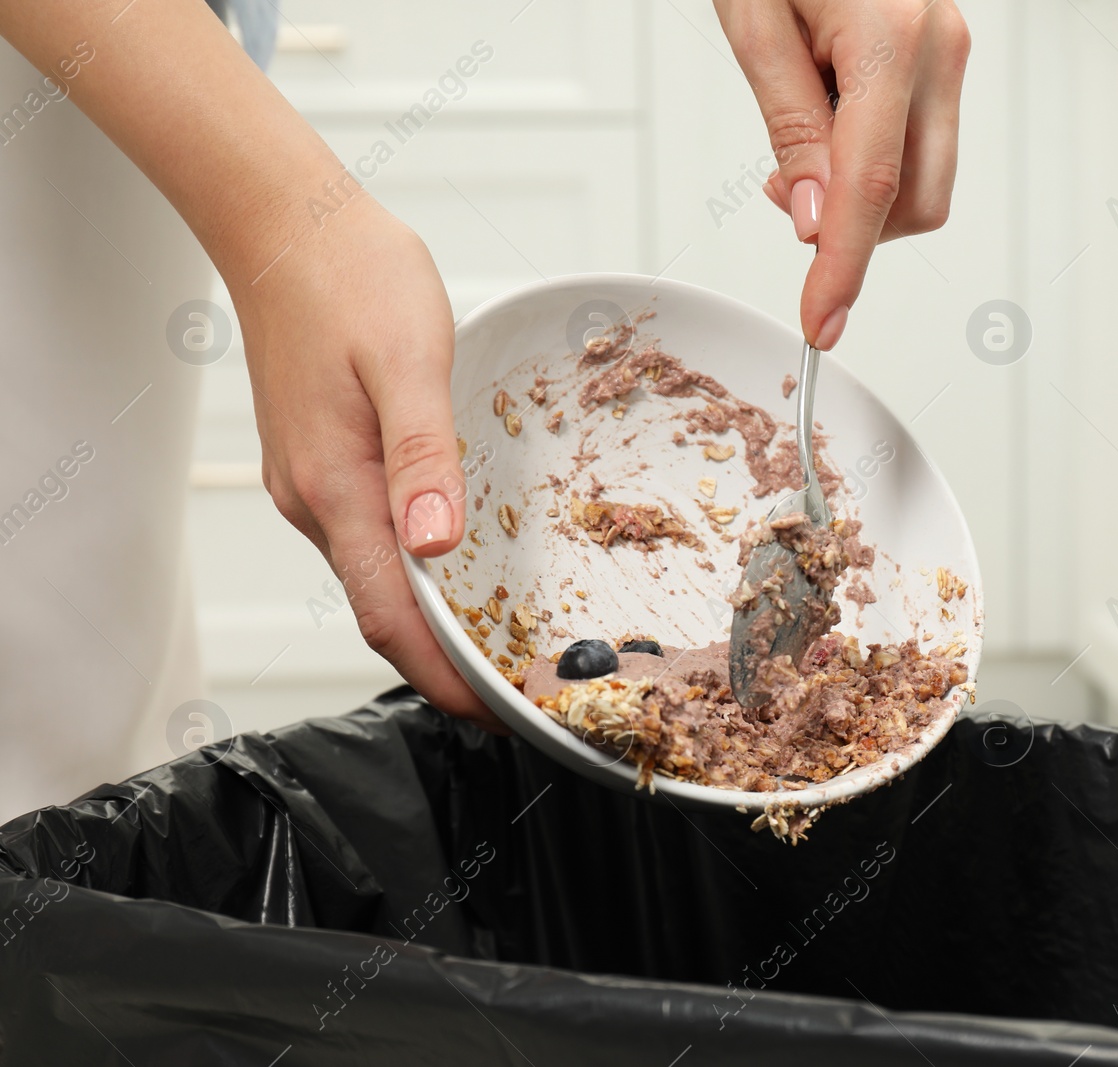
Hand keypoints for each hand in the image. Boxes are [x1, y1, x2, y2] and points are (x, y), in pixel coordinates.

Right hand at [229, 200, 505, 734]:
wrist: (287, 228)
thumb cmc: (351, 279)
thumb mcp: (408, 359)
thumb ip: (424, 456)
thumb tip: (435, 544)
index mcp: (337, 485)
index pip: (390, 614)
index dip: (440, 674)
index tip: (492, 712)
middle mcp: (315, 499)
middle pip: (382, 611)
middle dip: (443, 662)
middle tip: (513, 691)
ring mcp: (311, 484)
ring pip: (373, 579)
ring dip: (428, 622)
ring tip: (494, 643)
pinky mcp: (319, 464)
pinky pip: (367, 542)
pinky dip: (410, 576)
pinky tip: (451, 573)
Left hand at [714, 0, 970, 349]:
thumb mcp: (754, 22)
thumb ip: (789, 126)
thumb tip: (810, 219)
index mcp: (892, 37)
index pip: (871, 188)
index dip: (843, 269)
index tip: (820, 323)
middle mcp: (940, 49)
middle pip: (916, 201)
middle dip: (855, 229)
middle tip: (779, 190)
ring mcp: (951, 52)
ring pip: (925, 181)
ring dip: (863, 195)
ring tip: (800, 135)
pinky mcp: (945, 55)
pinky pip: (921, 142)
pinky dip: (875, 160)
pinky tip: (831, 120)